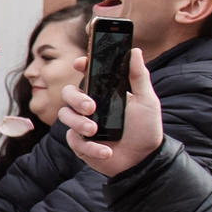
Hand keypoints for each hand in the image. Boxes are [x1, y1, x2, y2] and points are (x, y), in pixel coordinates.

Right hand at [62, 47, 165, 176]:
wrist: (144, 160)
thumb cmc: (146, 129)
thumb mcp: (146, 101)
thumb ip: (139, 76)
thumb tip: (134, 51)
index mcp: (103, 93)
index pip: (87, 74)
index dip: (81, 65)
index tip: (80, 63)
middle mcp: (90, 106)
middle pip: (68, 93)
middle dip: (75, 98)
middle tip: (90, 107)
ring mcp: (82, 124)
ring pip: (65, 116)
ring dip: (79, 123)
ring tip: (95, 131)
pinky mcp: (80, 144)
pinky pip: (74, 141)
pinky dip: (90, 147)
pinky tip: (107, 151)